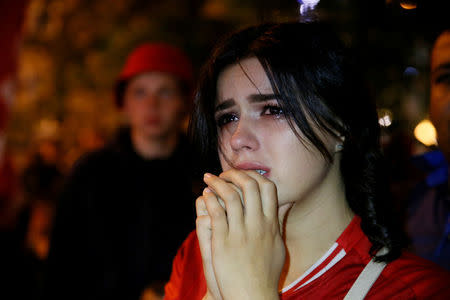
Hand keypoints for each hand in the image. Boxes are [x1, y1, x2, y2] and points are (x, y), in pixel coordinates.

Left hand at [201, 169, 291, 299]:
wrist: (252, 295)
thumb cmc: (265, 273)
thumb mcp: (278, 245)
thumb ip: (280, 222)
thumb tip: (286, 203)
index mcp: (271, 224)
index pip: (268, 188)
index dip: (254, 176)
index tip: (243, 175)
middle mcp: (257, 225)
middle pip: (249, 186)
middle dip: (235, 174)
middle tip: (223, 173)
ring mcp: (240, 232)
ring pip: (230, 195)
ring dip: (217, 182)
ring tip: (209, 178)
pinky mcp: (223, 241)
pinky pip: (216, 212)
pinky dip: (209, 199)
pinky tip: (205, 195)